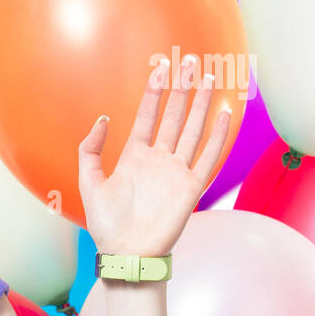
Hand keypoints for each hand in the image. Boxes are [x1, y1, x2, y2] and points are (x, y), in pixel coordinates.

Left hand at [77, 55, 231, 257]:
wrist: (125, 254)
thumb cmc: (105, 224)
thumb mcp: (88, 182)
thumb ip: (90, 149)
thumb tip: (103, 119)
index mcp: (134, 156)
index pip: (149, 115)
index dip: (155, 92)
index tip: (161, 67)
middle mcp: (158, 159)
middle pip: (174, 116)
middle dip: (182, 89)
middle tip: (189, 61)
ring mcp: (176, 171)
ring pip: (193, 129)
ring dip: (201, 104)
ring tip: (208, 77)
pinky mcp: (191, 187)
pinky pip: (209, 156)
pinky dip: (219, 135)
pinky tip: (225, 112)